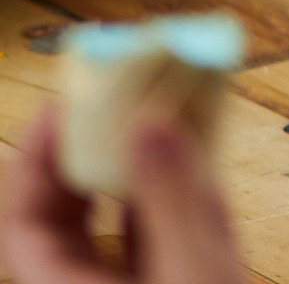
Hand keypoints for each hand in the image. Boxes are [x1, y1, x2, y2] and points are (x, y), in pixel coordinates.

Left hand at [4, 106, 245, 283]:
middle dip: (86, 148)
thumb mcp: (195, 274)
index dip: (33, 159)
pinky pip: (152, 227)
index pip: (23, 221)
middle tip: (114, 94)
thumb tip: (151, 124)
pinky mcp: (169, 281)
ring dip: (131, 161)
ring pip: (110, 218)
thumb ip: (173, 203)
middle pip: (63, 212)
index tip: (61, 105)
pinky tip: (194, 152)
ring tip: (159, 109)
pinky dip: (166, 186)